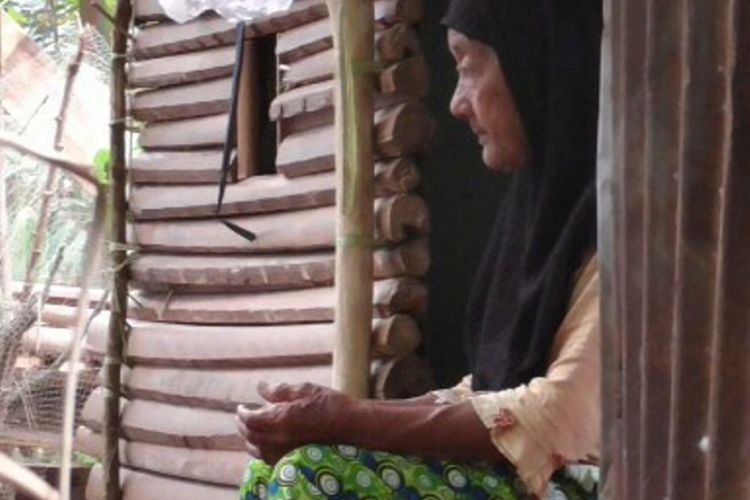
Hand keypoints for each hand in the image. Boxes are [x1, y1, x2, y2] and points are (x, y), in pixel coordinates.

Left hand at [236, 382, 352, 463]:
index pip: (251, 419)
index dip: (243, 413)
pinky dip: (261, 449)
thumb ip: (279, 390)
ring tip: (251, 429)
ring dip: (250, 438)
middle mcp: (280, 439)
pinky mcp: (294, 459)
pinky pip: (268, 458)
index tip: (241, 406)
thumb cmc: (330, 405)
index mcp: (281, 420)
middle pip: (250, 435)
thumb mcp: (305, 390)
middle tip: (243, 415)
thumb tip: (261, 387)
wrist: (352, 426)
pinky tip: (265, 443)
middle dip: (243, 425)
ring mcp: (286, 452)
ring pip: (257, 450)